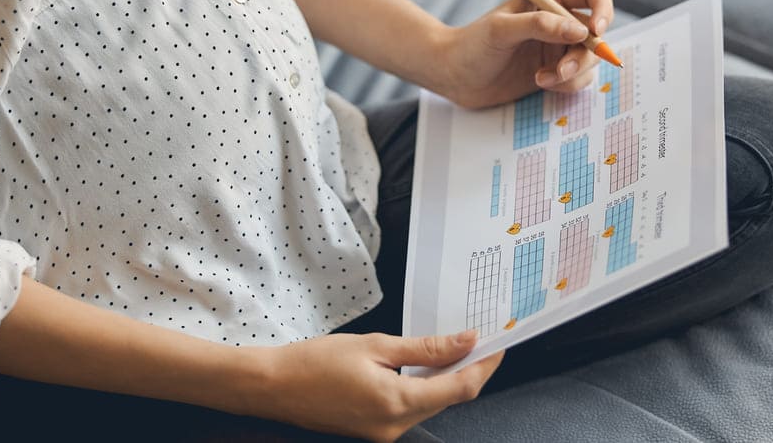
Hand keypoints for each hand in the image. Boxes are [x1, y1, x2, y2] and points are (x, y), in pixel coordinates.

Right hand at [248, 330, 503, 442]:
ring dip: (448, 380)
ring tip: (458, 348)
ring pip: (431, 406)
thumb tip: (465, 342)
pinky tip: (426, 366)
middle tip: (481, 339)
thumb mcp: (376, 345)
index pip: (460, 389)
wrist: (274, 387)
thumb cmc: (318, 361)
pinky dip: (425, 388)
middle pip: (449, 400)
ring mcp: (384, 434)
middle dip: (469, 371)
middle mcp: (395, 427)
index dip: (484, 366)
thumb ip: (425, 348)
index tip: (498, 343)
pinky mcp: (374, 431)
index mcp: (398, 403)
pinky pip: (412, 410)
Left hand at [432, 0, 615, 108]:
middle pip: (596, 33)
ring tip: (542, 80)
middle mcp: (558, 21)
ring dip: (573, 74)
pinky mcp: (555, 72)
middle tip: (562, 70)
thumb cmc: (471, 44)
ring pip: (590, 60)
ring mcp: (558, 48)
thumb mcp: (501, 29)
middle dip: (585, 54)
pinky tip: (541, 83)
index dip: (603, 10)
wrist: (454, 75)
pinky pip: (579, 79)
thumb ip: (539, 26)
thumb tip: (580, 31)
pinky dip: (567, 85)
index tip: (596, 31)